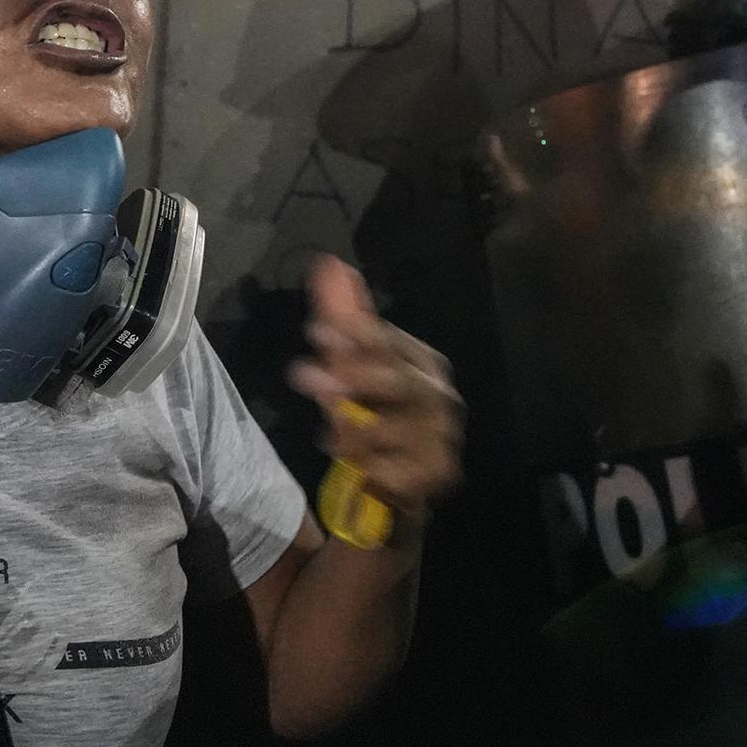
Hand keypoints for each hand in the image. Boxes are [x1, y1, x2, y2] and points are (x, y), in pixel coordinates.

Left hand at [288, 256, 463, 523]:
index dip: (353, 335)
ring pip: (393, 431)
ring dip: (354, 432)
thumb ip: (345, 317)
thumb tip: (328, 263)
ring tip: (330, 434)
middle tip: (303, 376)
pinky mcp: (437, 476)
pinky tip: (361, 470)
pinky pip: (399, 473)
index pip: (387, 342)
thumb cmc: (377, 414)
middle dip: (353, 378)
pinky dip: (374, 470)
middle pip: (398, 382)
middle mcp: (441, 397)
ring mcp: (443, 438)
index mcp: (424, 363)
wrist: (404, 483)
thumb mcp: (355, 367)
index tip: (315, 330)